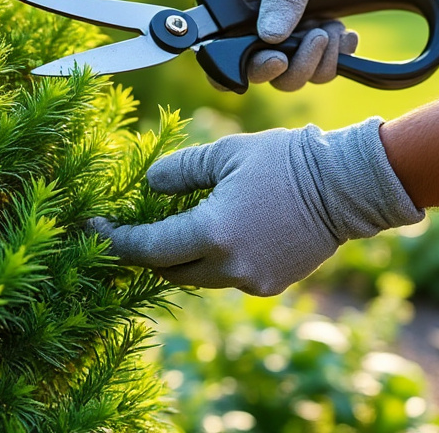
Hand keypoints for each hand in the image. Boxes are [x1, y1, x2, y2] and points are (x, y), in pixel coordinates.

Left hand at [88, 118, 423, 296]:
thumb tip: (149, 188)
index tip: (92, 227)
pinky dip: (212, 259)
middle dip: (145, 251)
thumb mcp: (224, 154)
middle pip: (167, 270)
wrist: (347, 186)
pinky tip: (215, 232)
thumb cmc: (284, 160)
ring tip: (173, 224)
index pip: (145, 249)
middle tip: (128, 227)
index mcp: (212, 233)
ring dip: (180, 256)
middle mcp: (228, 266)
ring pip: (196, 276)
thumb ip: (178, 172)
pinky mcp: (269, 285)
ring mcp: (250, 280)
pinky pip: (225, 276)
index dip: (114, 240)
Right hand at [215, 0, 424, 90]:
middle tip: (312, 40)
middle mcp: (254, 12)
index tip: (270, 58)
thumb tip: (268, 37)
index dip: (232, 57)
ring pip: (285, 74)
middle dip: (284, 64)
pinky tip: (346, 35)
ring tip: (333, 30)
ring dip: (312, 62)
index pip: (218, 33)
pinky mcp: (311, 36)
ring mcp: (284, 27)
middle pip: (252, 63)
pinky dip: (332, 60)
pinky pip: (315, 69)